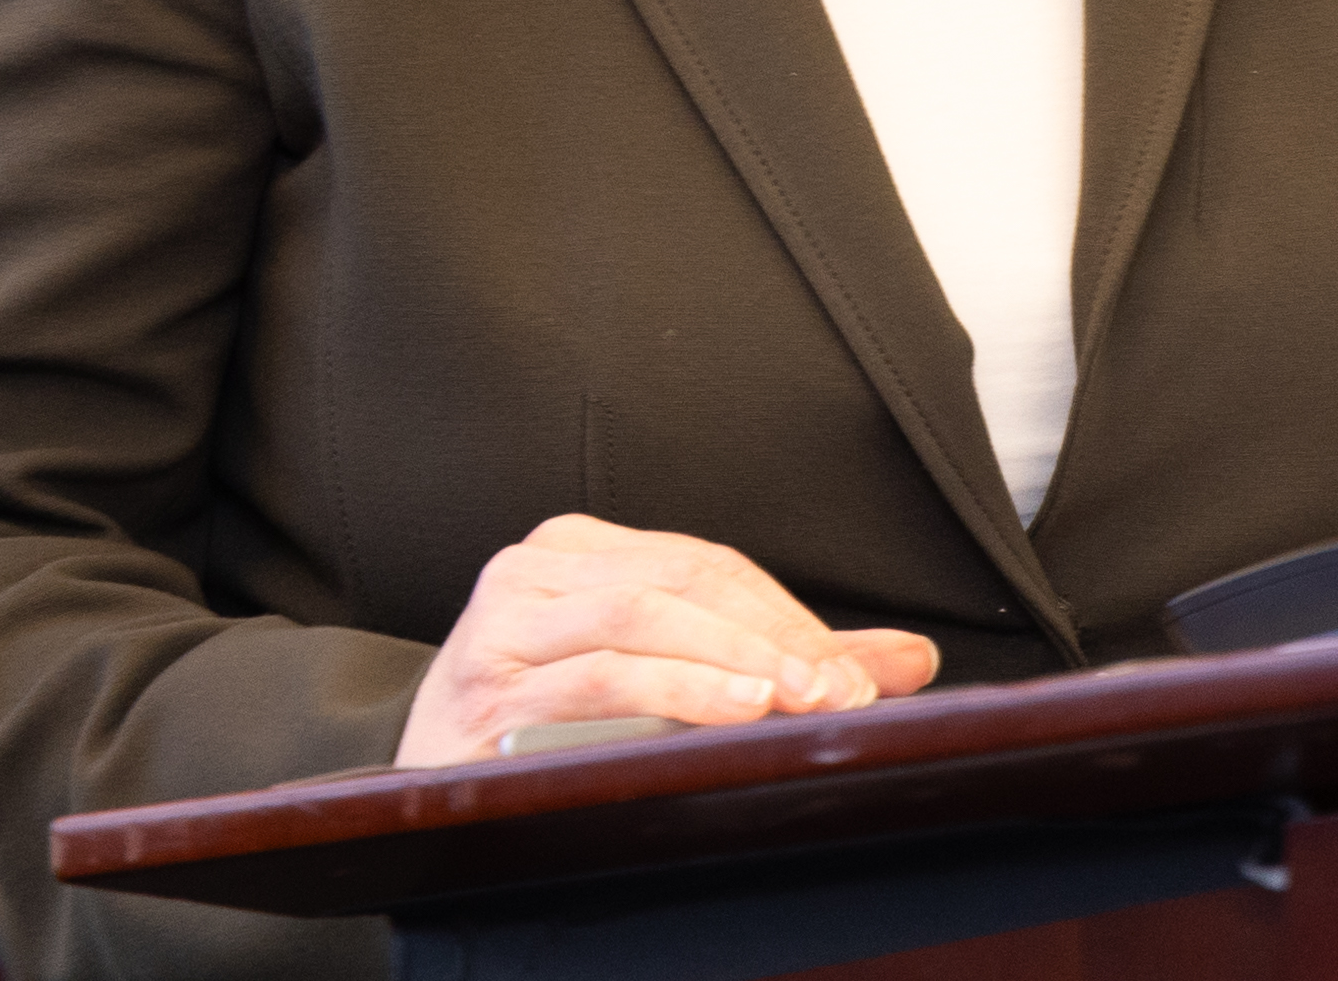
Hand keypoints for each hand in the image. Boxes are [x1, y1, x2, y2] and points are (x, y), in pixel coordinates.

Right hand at [393, 512, 945, 767]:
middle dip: (772, 637)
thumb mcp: (662, 680)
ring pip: (640, 616)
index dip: (787, 614)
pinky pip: (595, 676)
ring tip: (793, 699)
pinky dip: (671, 691)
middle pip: (680, 581)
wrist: (424, 788)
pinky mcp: (484, 687)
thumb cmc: (549, 731)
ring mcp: (502, 624)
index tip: (858, 675)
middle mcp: (533, 569)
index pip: (704, 564)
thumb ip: (781, 661)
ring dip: (730, 661)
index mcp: (579, 549)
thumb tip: (912, 658)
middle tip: (841, 694)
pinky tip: (727, 712)